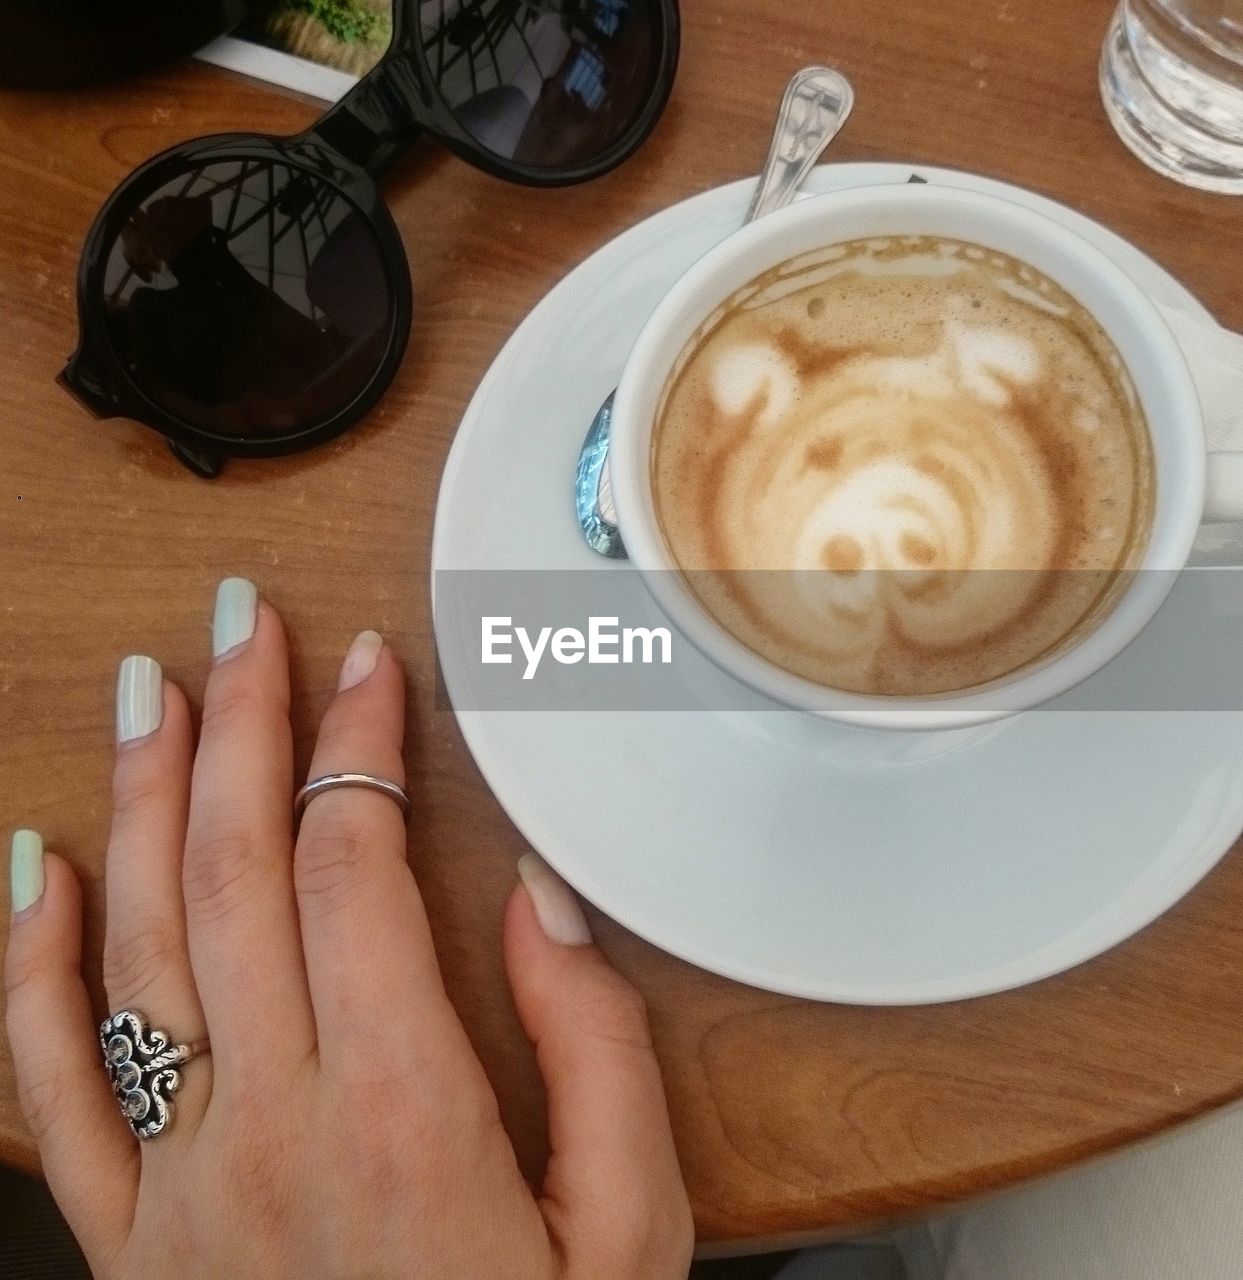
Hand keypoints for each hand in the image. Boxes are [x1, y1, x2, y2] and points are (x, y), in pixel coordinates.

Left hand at [5, 578, 692, 1278]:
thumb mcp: (630, 1234)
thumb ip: (596, 1051)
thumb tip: (538, 901)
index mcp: (403, 1111)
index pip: (350, 865)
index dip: (354, 742)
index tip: (363, 661)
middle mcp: (267, 1126)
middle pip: (233, 870)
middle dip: (241, 723)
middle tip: (244, 621)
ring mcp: (178, 1183)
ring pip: (137, 943)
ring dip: (138, 797)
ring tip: (149, 688)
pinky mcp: (126, 1239)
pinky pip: (51, 1084)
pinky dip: (25, 963)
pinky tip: (34, 864)